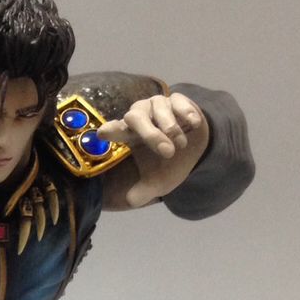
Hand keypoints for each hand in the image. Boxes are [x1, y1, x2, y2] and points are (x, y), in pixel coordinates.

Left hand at [99, 92, 209, 208]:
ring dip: (171, 128)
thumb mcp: (156, 183)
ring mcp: (157, 105)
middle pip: (135, 117)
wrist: (196, 150)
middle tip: (167, 152)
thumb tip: (131, 200)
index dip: (109, 130)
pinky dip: (186, 113)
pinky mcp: (177, 99)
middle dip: (151, 135)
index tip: (103, 133)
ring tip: (181, 145)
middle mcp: (139, 117)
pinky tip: (193, 124)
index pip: (114, 130)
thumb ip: (142, 192)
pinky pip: (178, 101)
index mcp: (129, 135)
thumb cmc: (169, 164)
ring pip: (159, 109)